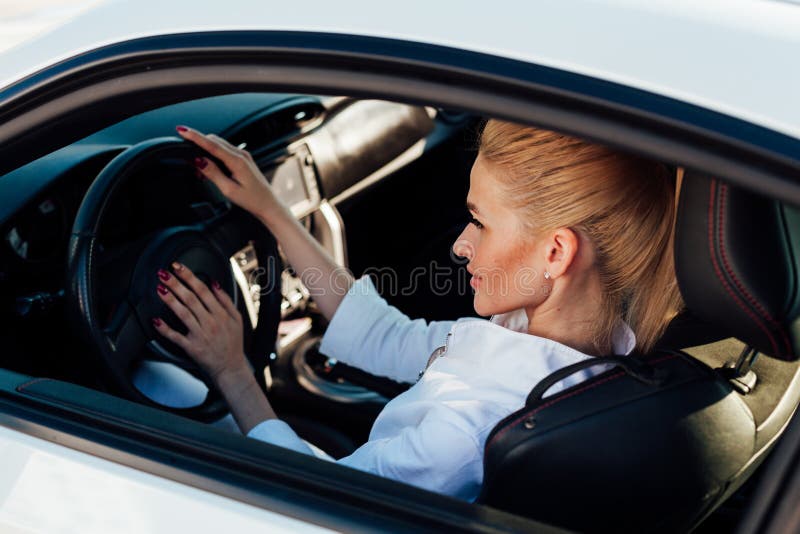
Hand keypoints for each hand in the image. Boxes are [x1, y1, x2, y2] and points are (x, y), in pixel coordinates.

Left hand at [152, 262, 246, 382]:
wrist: (231, 368)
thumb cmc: (233, 343)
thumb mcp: (236, 319)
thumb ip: (226, 300)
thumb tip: (214, 283)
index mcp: (221, 314)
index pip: (203, 290)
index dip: (190, 277)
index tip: (178, 267)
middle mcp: (211, 323)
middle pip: (191, 299)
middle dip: (176, 284)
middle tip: (164, 273)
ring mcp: (200, 335)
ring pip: (183, 314)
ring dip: (170, 300)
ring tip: (160, 289)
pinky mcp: (192, 347)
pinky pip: (176, 337)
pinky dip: (165, 329)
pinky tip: (156, 321)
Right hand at [175, 125, 281, 221]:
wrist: (268, 204)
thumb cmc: (252, 200)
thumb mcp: (229, 189)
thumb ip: (213, 173)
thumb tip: (199, 160)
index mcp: (238, 161)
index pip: (212, 145)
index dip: (195, 137)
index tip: (183, 130)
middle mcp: (241, 154)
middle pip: (214, 141)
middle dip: (198, 145)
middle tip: (188, 160)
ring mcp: (243, 155)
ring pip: (218, 145)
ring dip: (205, 151)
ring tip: (200, 171)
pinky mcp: (243, 159)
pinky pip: (224, 151)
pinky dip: (213, 155)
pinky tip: (210, 169)